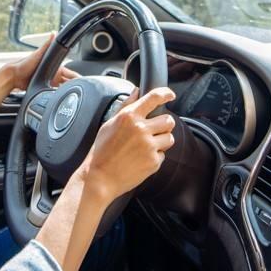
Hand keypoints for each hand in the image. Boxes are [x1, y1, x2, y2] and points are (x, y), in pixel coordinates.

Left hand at [3, 34, 77, 94]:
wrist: (13, 76)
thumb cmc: (24, 65)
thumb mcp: (37, 55)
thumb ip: (47, 45)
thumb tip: (53, 33)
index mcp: (56, 67)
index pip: (71, 74)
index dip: (78, 79)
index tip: (85, 83)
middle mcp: (54, 76)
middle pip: (69, 83)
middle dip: (74, 88)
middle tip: (80, 94)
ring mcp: (50, 83)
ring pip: (62, 90)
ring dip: (66, 93)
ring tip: (70, 99)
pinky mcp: (44, 90)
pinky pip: (54, 95)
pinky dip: (57, 97)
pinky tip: (59, 100)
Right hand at [81, 87, 175, 201]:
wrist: (100, 178)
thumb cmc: (101, 152)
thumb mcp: (109, 124)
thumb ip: (125, 106)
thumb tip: (137, 92)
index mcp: (129, 117)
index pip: (154, 98)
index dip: (165, 93)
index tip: (170, 95)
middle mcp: (141, 129)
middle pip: (168, 120)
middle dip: (164, 124)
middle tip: (154, 130)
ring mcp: (149, 146)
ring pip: (169, 138)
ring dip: (162, 140)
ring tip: (146, 146)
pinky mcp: (153, 162)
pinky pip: (163, 155)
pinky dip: (155, 156)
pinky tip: (141, 158)